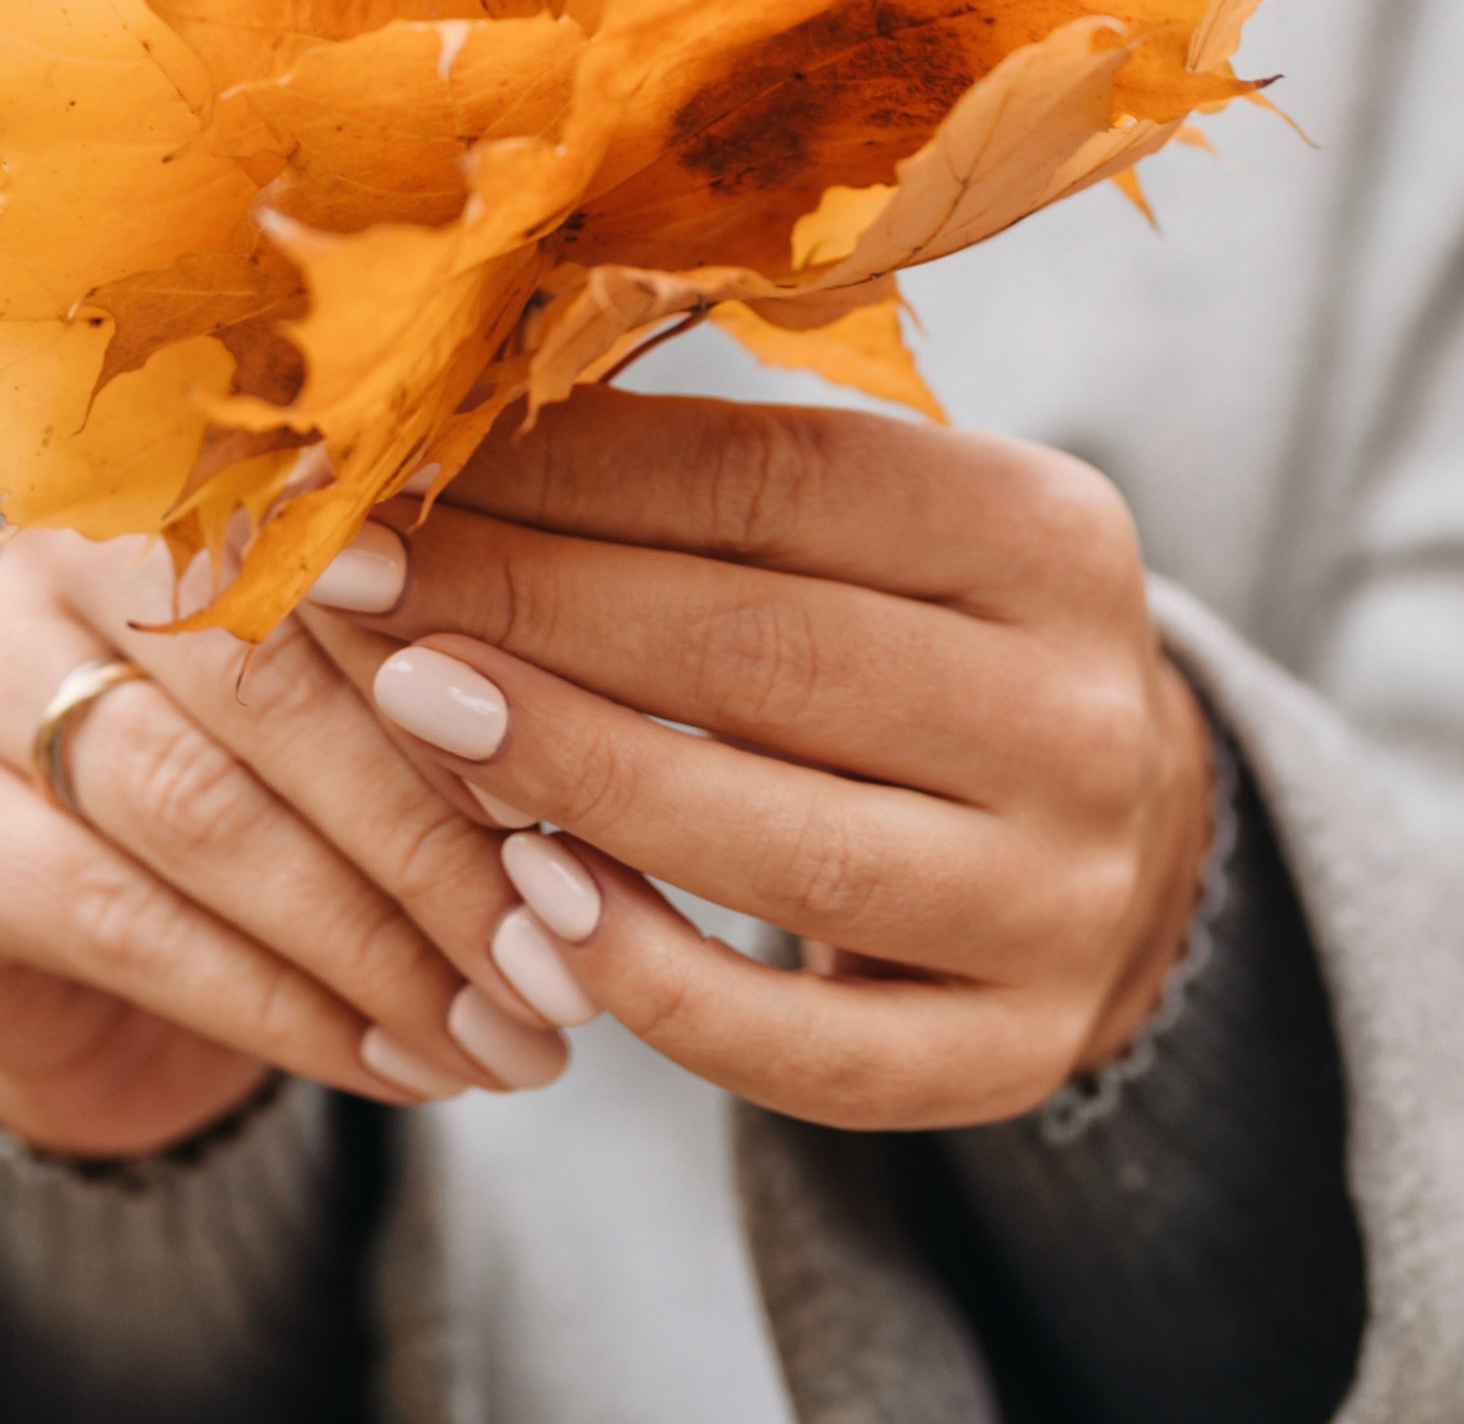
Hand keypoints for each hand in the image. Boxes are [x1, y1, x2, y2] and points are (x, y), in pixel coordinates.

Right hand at [0, 529, 569, 1161]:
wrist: (106, 973)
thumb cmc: (289, 798)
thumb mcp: (379, 718)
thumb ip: (457, 688)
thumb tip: (591, 752)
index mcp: (190, 462)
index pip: (344, 552)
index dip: (469, 680)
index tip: (588, 806)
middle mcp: (54, 533)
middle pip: (267, 678)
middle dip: (430, 837)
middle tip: (553, 960)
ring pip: (196, 805)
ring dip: (370, 942)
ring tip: (496, 1034)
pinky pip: (115, 916)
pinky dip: (275, 1004)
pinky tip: (388, 1062)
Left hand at [303, 390, 1212, 1131]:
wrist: (1111, 832)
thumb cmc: (918, 631)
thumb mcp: (869, 524)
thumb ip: (699, 478)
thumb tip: (445, 410)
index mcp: (1046, 534)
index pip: (772, 483)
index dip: (566, 475)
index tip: (391, 463)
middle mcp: (1081, 717)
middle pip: (764, 656)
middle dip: (528, 611)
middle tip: (352, 585)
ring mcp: (1061, 901)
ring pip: (784, 850)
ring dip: (572, 777)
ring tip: (407, 713)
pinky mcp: (1014, 1052)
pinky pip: (810, 1046)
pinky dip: (656, 980)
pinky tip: (528, 907)